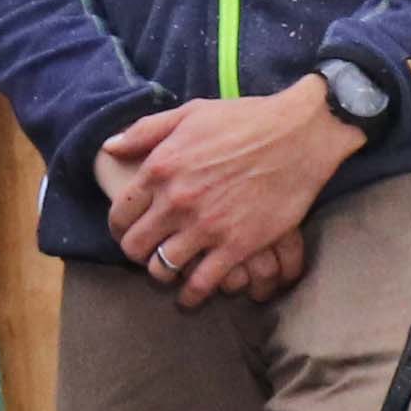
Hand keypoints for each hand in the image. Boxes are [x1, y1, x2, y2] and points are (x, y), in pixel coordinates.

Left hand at [102, 83, 356, 306]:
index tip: (128, 231)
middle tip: (148, 253)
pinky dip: (191, 295)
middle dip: (137, 253)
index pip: (120, 213)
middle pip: (135, 246)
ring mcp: (205, 226)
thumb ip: (145, 132)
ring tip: (169, 273)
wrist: (299, 135)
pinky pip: (201, 283)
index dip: (120, 227)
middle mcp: (176, 201)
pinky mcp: (236, 246)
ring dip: (161, 274)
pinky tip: (190, 297)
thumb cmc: (245, 120)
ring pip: (162, 269)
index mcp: (159, 169)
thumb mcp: (189, 113)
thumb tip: (110, 148)